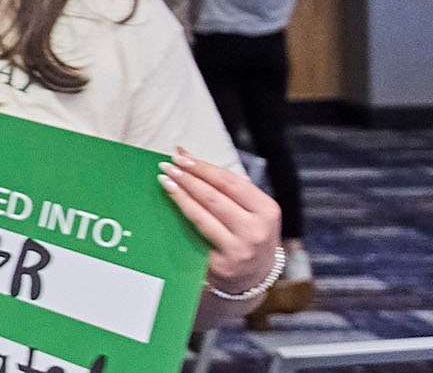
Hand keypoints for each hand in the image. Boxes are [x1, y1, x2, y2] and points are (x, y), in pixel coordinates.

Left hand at [158, 147, 281, 293]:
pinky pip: (197, 235)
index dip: (203, 168)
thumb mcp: (252, 209)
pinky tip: (170, 206)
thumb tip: (185, 153)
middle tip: (167, 165)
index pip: (230, 182)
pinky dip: (182, 217)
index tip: (182, 157)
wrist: (255, 279)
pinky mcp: (221, 265)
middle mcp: (256, 230)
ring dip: (180, 195)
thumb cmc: (249, 234)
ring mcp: (239, 250)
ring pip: (202, 215)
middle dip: (188, 178)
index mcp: (267, 211)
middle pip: (214, 197)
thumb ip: (225, 184)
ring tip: (164, 180)